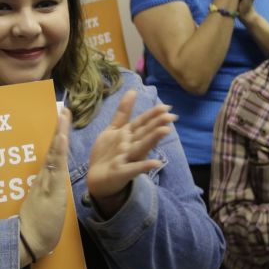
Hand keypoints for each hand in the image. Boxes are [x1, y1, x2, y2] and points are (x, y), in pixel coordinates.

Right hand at [17, 107, 71, 264]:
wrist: (26, 240)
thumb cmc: (34, 227)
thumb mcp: (42, 207)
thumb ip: (43, 195)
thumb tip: (45, 187)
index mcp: (43, 180)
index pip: (51, 154)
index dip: (56, 136)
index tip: (60, 117)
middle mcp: (43, 176)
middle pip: (51, 147)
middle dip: (57, 127)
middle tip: (62, 107)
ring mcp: (45, 181)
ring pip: (53, 152)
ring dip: (59, 132)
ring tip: (64, 114)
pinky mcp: (50, 190)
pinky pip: (56, 167)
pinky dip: (59, 150)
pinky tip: (62, 136)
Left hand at [87, 90, 173, 216]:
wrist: (97, 178)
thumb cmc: (109, 153)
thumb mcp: (114, 130)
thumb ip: (124, 112)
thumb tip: (133, 90)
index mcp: (128, 135)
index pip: (142, 123)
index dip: (152, 115)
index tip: (167, 107)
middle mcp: (131, 146)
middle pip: (144, 133)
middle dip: (156, 124)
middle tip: (171, 116)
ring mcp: (127, 159)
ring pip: (141, 147)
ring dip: (152, 139)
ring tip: (165, 131)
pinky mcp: (122, 172)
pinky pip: (133, 168)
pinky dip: (144, 166)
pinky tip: (156, 163)